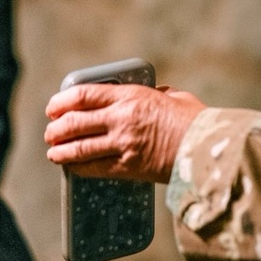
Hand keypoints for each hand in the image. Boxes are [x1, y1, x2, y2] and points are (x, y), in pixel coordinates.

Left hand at [44, 83, 204, 183]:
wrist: (209, 150)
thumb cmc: (197, 122)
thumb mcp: (177, 98)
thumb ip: (160, 94)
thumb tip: (158, 93)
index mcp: (132, 96)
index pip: (85, 95)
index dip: (62, 101)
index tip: (53, 107)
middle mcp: (122, 118)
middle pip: (75, 121)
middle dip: (57, 128)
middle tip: (51, 132)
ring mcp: (123, 144)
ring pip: (79, 147)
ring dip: (61, 150)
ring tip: (53, 152)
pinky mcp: (128, 167)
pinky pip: (95, 168)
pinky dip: (79, 168)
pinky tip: (71, 168)